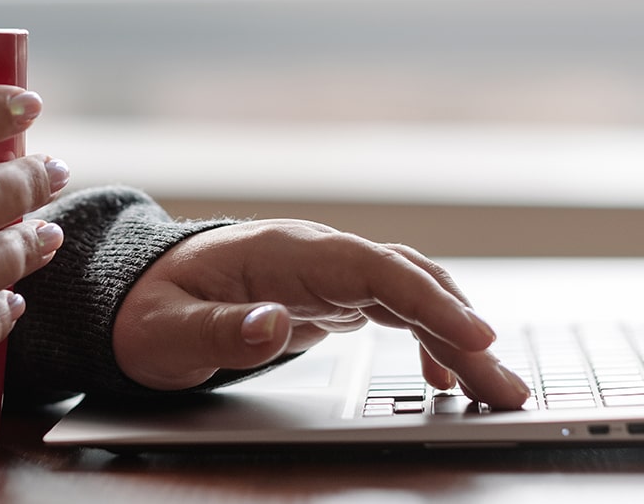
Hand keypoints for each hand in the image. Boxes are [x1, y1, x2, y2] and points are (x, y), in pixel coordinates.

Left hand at [112, 219, 530, 408]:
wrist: (136, 295)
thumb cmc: (150, 310)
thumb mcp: (167, 330)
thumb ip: (218, 329)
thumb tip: (272, 324)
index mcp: (286, 254)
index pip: (376, 270)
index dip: (430, 300)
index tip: (475, 334)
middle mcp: (319, 257)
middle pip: (409, 285)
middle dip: (465, 331)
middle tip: (507, 386)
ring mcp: (328, 275)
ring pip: (411, 299)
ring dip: (458, 339)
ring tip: (495, 388)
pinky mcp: (330, 298)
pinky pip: (395, 313)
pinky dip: (428, 340)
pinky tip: (442, 377)